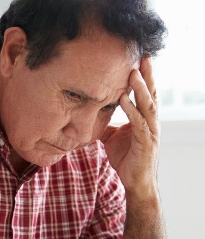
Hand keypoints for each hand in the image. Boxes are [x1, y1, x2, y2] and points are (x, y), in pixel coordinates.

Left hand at [100, 57, 159, 194]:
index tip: (137, 58)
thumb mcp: (110, 137)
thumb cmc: (126, 158)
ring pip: (147, 106)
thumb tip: (89, 113)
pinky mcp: (146, 143)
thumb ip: (104, 123)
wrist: (135, 182)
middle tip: (143, 56)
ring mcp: (150, 132)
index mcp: (144, 118)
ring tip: (133, 74)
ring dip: (140, 89)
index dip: (142, 77)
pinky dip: (131, 110)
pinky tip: (124, 100)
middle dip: (147, 75)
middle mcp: (150, 122)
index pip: (144, 93)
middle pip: (150, 94)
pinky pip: (138, 124)